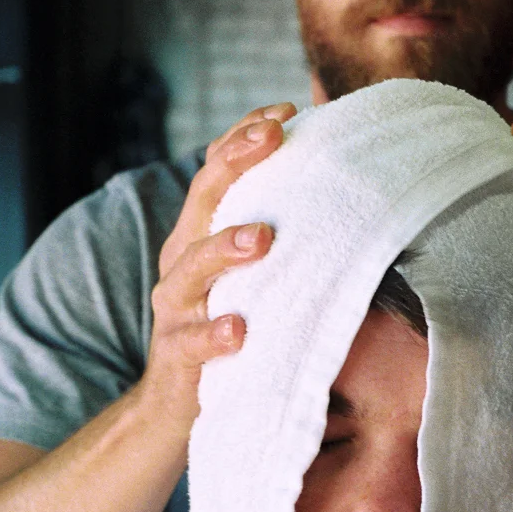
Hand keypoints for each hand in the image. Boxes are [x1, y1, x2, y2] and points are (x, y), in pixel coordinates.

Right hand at [137, 102, 297, 435]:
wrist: (176, 401)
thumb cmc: (225, 323)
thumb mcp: (246, 273)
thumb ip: (272, 235)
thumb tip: (336, 193)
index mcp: (200, 234)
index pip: (217, 170)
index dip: (244, 135)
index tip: (287, 109)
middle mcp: (182, 262)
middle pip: (203, 199)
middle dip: (235, 162)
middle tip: (272, 137)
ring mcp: (176, 308)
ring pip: (192, 268)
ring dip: (225, 247)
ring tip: (262, 238)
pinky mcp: (178, 355)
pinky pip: (192, 342)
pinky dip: (214, 335)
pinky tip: (239, 330)